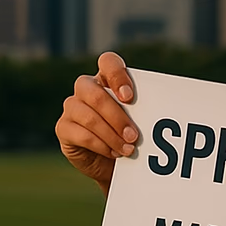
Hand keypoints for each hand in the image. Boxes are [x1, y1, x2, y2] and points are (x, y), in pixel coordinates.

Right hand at [55, 52, 138, 193]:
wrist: (113, 163)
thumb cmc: (129, 135)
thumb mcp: (139, 119)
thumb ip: (144, 109)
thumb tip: (162, 112)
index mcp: (107, 78)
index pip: (108, 62)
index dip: (117, 76)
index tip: (129, 98)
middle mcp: (86, 88)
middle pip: (96, 94)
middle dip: (118, 117)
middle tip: (134, 136)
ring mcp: (72, 107)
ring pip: (89, 117)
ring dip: (112, 135)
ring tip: (128, 149)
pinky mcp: (63, 128)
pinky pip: (81, 135)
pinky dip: (101, 145)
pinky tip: (114, 153)